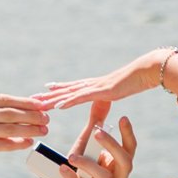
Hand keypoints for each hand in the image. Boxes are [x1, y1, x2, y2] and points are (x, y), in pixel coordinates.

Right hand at [0, 93, 50, 177]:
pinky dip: (19, 142)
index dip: (24, 102)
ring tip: (44, 131)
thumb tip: (23, 110)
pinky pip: (5, 142)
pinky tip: (29, 143)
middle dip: (31, 114)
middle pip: (8, 111)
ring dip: (29, 128)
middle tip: (47, 118)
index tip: (41, 105)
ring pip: (9, 126)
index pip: (2, 99)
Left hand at [35, 53, 164, 158]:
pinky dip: (69, 101)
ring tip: (39, 103)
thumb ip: (110, 95)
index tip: (44, 92)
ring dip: (53, 99)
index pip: (72, 88)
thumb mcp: (118, 90)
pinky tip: (58, 106)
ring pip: (69, 94)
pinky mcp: (101, 91)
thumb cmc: (135, 81)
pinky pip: (81, 98)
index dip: (57, 90)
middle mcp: (91, 84)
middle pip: (65, 91)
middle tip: (32, 98)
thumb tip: (107, 96)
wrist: (144, 72)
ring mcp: (95, 87)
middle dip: (49, 95)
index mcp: (94, 85)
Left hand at [46, 114, 135, 177]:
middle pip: (125, 162)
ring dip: (88, 164)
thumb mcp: (84, 144)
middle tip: (97, 132)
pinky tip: (64, 169)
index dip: (128, 134)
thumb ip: (95, 124)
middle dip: (112, 146)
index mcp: (118, 166)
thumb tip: (103, 99)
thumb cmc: (75, 168)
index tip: (122, 117)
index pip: (130, 149)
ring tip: (71, 156)